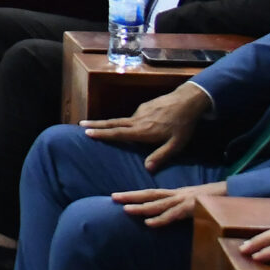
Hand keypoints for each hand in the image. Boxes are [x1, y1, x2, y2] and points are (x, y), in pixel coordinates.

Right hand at [81, 83, 210, 170]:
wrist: (188, 100)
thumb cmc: (183, 125)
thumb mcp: (176, 144)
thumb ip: (161, 156)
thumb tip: (147, 169)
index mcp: (142, 131)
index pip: (118, 133)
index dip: (102, 134)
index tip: (86, 132)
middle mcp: (137, 120)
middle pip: (113, 123)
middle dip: (96, 125)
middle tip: (81, 125)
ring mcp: (140, 111)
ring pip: (122, 120)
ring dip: (110, 124)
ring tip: (100, 128)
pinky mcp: (145, 106)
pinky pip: (132, 117)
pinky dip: (126, 122)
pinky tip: (130, 126)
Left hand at [112, 179, 226, 227]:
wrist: (239, 193)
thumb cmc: (219, 200)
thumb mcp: (198, 204)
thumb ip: (185, 209)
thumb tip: (172, 215)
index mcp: (179, 194)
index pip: (152, 193)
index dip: (135, 194)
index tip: (118, 196)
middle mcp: (179, 195)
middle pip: (150, 195)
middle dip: (131, 196)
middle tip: (112, 198)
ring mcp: (186, 201)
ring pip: (159, 204)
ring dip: (142, 208)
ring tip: (125, 210)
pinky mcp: (195, 208)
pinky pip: (175, 215)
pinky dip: (162, 219)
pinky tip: (150, 223)